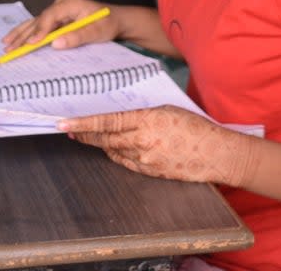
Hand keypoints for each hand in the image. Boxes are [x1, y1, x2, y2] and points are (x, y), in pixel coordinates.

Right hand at [1, 0, 118, 51]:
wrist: (115, 20)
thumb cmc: (108, 24)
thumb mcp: (98, 31)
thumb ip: (78, 36)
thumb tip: (56, 43)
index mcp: (70, 2)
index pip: (50, 16)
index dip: (40, 30)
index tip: (31, 43)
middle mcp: (60, 4)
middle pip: (39, 20)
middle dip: (24, 35)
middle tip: (10, 49)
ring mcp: (56, 10)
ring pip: (34, 23)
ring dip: (20, 35)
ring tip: (6, 45)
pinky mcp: (55, 19)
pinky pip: (38, 26)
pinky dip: (25, 34)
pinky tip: (13, 40)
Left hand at [58, 106, 258, 186]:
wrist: (217, 154)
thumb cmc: (195, 127)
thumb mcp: (166, 109)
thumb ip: (142, 113)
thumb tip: (121, 114)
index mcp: (146, 121)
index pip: (106, 121)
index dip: (82, 124)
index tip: (63, 123)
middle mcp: (142, 142)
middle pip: (104, 138)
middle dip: (84, 135)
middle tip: (69, 130)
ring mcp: (145, 160)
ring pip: (112, 151)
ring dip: (99, 144)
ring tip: (87, 137)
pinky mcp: (150, 172)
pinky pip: (125, 162)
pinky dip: (116, 154)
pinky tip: (112, 148)